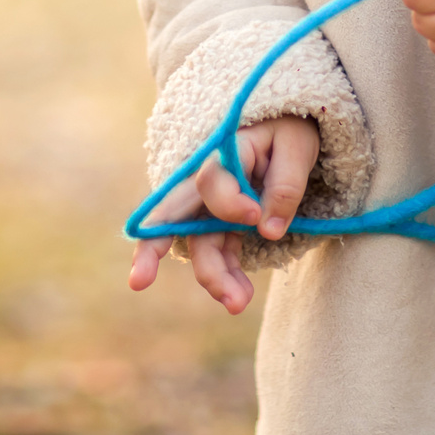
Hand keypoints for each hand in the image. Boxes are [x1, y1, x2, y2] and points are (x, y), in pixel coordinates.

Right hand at [126, 114, 319, 313]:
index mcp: (222, 153)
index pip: (209, 181)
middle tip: (138, 282)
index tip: (255, 215)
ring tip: (238, 305)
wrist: (288, 129)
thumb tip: (268, 230)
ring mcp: (213, 205)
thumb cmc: (289, 129)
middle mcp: (208, 181)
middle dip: (152, 248)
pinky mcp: (224, 223)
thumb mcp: (296, 145)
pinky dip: (227, 275)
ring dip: (213, 276)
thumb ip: (285, 185)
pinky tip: (241, 296)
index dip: (229, 204)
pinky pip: (219, 251)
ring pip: (200, 244)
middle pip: (172, 215)